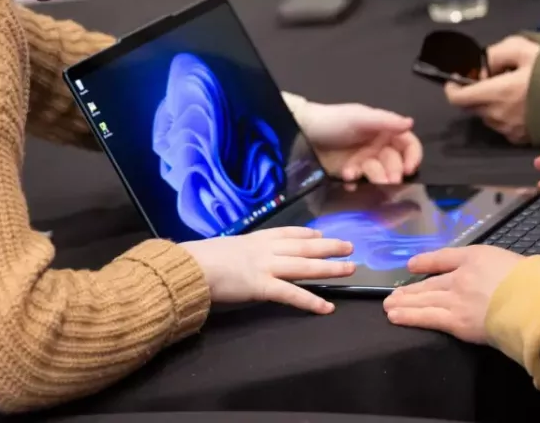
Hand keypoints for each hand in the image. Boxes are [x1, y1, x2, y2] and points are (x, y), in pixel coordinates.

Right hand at [181, 227, 354, 313]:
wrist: (190, 267)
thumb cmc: (200, 259)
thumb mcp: (224, 248)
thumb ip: (238, 252)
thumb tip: (240, 257)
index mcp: (255, 239)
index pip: (287, 233)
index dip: (307, 233)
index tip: (321, 233)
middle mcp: (265, 249)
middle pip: (304, 245)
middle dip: (328, 246)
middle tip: (349, 246)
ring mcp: (265, 266)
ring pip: (305, 265)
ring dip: (330, 267)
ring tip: (350, 269)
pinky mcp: (262, 286)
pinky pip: (292, 294)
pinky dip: (311, 301)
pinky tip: (327, 307)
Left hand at [299, 102, 423, 183]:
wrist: (302, 132)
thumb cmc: (332, 120)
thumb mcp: (359, 117)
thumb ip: (385, 121)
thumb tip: (410, 123)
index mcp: (384, 130)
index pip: (408, 144)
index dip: (412, 156)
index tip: (409, 168)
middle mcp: (378, 146)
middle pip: (396, 163)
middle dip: (392, 172)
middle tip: (386, 180)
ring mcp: (365, 161)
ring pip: (379, 174)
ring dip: (373, 178)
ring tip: (356, 175)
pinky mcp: (351, 173)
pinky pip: (361, 183)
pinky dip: (356, 183)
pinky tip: (347, 179)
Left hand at [384, 246, 539, 343]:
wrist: (534, 303)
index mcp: (481, 256)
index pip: (448, 257)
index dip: (429, 261)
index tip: (414, 265)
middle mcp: (463, 275)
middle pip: (431, 282)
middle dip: (412, 288)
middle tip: (395, 293)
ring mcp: (456, 297)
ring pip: (424, 299)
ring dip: (405, 302)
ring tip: (389, 306)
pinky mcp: (456, 321)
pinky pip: (427, 318)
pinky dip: (409, 317)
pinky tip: (395, 317)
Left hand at [444, 36, 539, 143]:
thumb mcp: (525, 50)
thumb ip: (496, 54)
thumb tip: (482, 67)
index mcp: (496, 93)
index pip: (457, 98)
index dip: (452, 88)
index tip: (456, 79)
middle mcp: (498, 116)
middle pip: (471, 107)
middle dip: (474, 93)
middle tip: (490, 79)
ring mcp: (509, 131)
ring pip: (487, 117)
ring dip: (490, 104)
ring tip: (510, 91)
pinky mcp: (522, 140)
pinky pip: (503, 127)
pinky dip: (504, 115)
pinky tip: (521, 104)